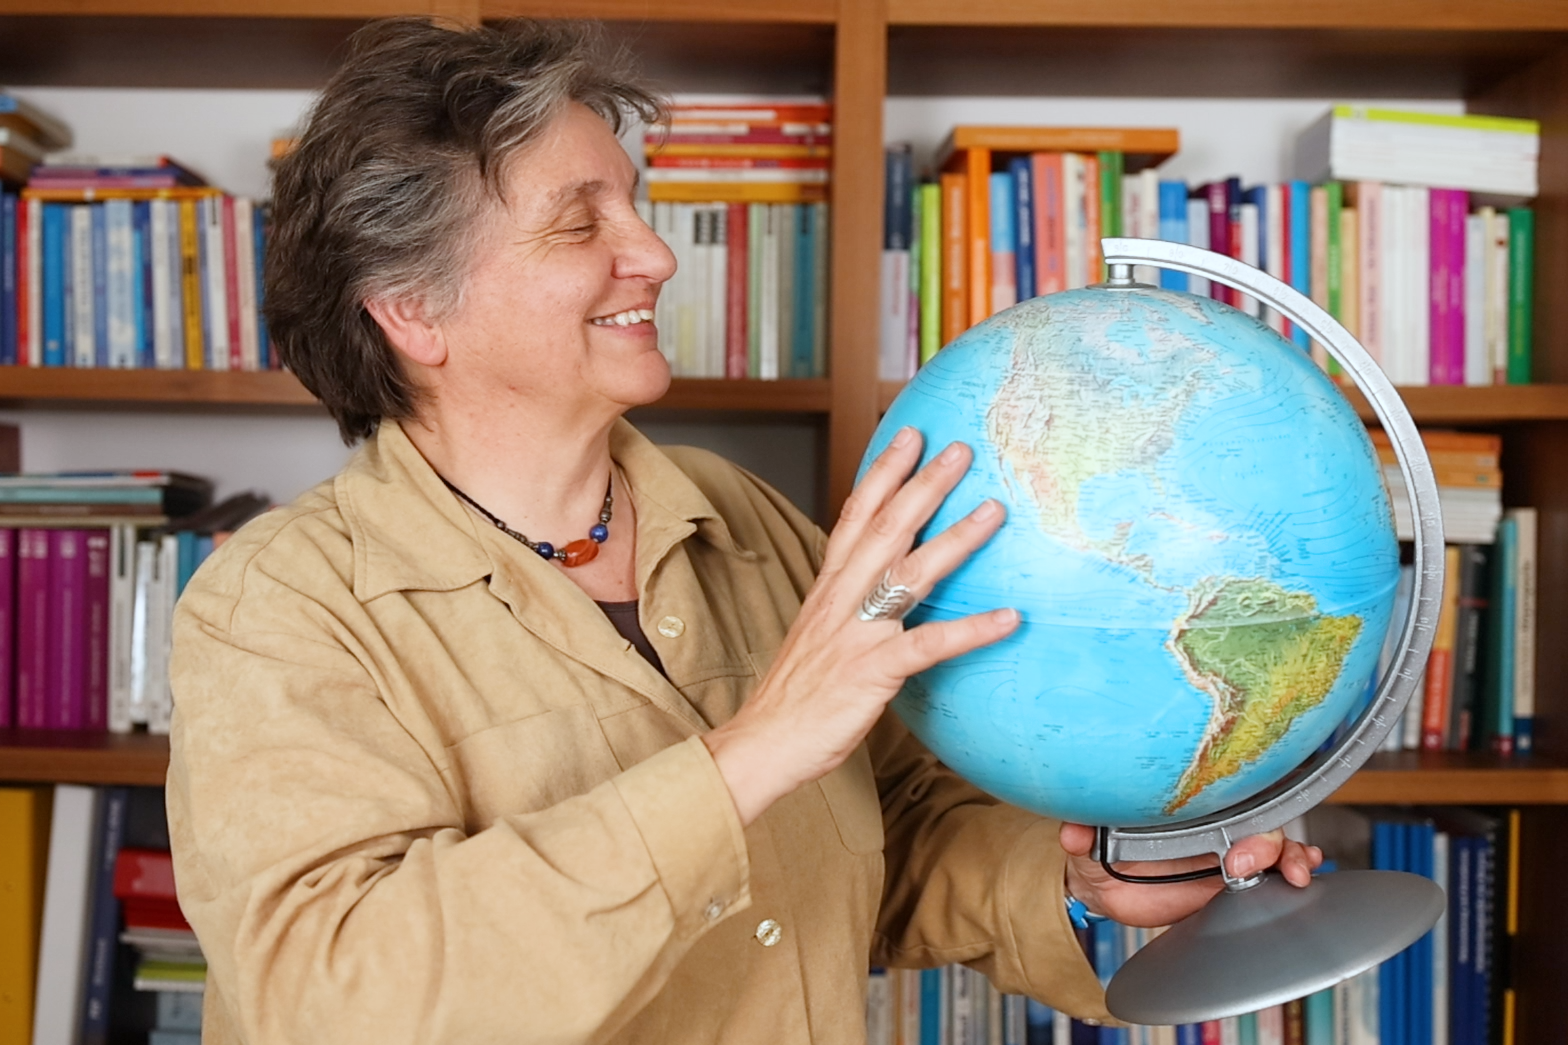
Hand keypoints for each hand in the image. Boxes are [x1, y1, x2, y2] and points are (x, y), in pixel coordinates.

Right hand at [703, 428, 1016, 825]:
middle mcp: (841, 599)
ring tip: (994, 511)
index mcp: (828, 588)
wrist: (762, 742)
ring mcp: (857, 633)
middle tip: (960, 449)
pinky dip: (971, 630)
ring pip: (911, 572)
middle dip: (925, 484)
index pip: (855, 515)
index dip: (884, 473)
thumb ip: (849, 606)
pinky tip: (1009, 617)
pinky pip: (929, 645)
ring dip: (955, 538)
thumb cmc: (796, 696)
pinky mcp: (872, 672)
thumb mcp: (819, 635)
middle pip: (887, 528)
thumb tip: (882, 590)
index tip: (910, 436)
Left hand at [1059, 823, 1323, 928]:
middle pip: (1256, 821)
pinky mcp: (1232, 883)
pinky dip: (1294, 867)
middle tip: (1252, 867)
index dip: (1238, 812)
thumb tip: (1072, 832)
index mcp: (1180, 811)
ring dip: (1291, 856)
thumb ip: (1084, 833)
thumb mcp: (1088, 841)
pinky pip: (1272, 871)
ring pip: (1274, 845)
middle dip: (1270, 842)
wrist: (1104, 886)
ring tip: (1295, 874)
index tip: (1237, 846)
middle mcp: (1208, 827)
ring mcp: (1226, 853)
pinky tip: (1302, 875)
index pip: (1221, 798)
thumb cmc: (1100, 849)